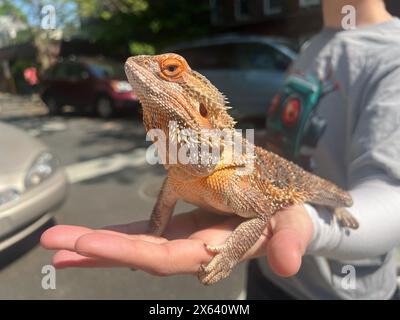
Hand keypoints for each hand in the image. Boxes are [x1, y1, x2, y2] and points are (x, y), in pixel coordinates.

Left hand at [40, 205, 312, 277]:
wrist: (284, 211)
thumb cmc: (289, 217)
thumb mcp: (294, 223)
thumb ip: (290, 241)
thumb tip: (286, 263)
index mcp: (214, 249)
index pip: (164, 257)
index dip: (127, 252)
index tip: (87, 243)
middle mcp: (191, 249)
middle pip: (138, 255)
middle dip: (96, 250)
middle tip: (51, 243)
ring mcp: (182, 237)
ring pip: (136, 244)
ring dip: (98, 242)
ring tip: (58, 240)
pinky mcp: (180, 224)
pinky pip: (145, 229)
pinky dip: (119, 232)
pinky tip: (95, 234)